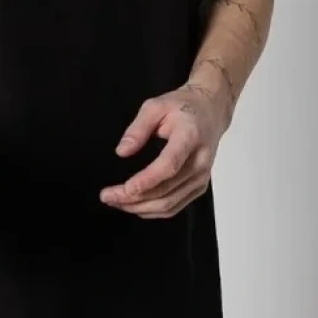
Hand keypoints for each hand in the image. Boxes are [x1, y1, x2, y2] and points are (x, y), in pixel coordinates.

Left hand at [99, 84, 226, 217]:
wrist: (210, 111)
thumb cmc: (181, 106)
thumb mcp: (155, 106)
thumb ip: (138, 128)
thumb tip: (121, 152)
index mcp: (189, 137)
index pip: (169, 165)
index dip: (147, 180)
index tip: (125, 189)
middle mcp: (199, 162)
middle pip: (166, 191)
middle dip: (134, 198)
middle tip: (107, 196)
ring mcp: (201, 178)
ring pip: (169, 204)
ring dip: (140, 208)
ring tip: (115, 202)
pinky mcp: (199, 187)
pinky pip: (175, 207)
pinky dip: (153, 211)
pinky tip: (134, 206)